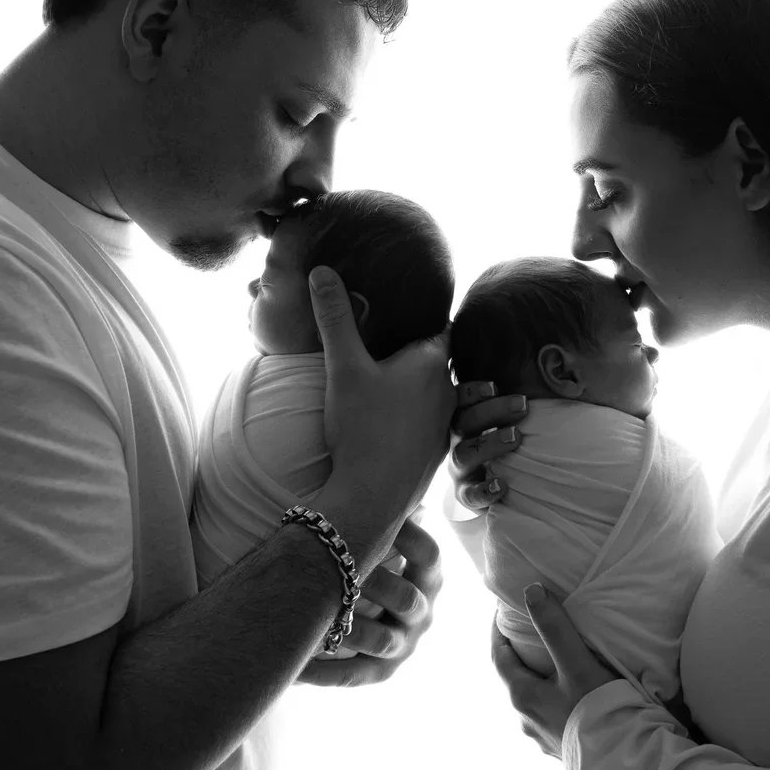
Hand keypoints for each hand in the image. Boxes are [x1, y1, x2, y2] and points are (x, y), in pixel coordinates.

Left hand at [298, 518, 442, 685]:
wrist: (363, 610)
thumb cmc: (366, 558)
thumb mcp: (385, 537)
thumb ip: (390, 513)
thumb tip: (394, 482)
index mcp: (429, 576)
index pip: (428, 554)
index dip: (405, 534)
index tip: (373, 519)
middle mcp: (424, 612)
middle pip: (405, 598)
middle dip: (370, 581)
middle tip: (334, 566)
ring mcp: (404, 645)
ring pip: (379, 639)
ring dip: (346, 627)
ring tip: (311, 615)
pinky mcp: (380, 671)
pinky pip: (351, 673)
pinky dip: (321, 670)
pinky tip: (293, 664)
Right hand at [308, 267, 453, 565]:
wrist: (371, 498)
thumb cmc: (362, 429)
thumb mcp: (343, 367)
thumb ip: (335, 317)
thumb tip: (321, 270)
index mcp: (432, 363)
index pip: (440, 326)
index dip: (424, 315)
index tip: (410, 305)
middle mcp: (448, 391)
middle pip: (438, 358)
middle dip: (418, 348)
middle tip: (393, 336)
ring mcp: (445, 424)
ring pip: (437, 392)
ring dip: (419, 385)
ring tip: (393, 378)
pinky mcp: (435, 451)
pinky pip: (430, 421)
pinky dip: (416, 413)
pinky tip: (392, 417)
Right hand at [449, 381, 528, 510]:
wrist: (494, 486)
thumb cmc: (506, 445)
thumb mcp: (506, 423)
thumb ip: (518, 406)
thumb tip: (555, 385)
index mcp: (465, 420)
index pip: (459, 400)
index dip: (472, 392)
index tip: (495, 387)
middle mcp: (458, 442)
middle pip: (463, 422)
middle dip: (492, 411)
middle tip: (522, 405)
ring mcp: (459, 469)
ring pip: (464, 454)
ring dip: (489, 444)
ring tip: (517, 437)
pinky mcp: (465, 494)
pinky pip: (469, 494)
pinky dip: (483, 490)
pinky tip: (502, 486)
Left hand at [492, 584, 620, 758]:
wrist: (625, 761)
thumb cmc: (599, 713)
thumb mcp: (577, 665)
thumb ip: (555, 629)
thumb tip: (532, 591)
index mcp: (523, 697)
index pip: (498, 657)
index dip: (497, 631)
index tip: (503, 611)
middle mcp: (527, 719)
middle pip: (515, 676)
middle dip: (520, 651)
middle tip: (531, 628)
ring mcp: (544, 734)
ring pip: (534, 696)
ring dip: (540, 675)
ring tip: (556, 657)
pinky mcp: (564, 744)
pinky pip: (553, 712)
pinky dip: (556, 694)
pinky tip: (575, 691)